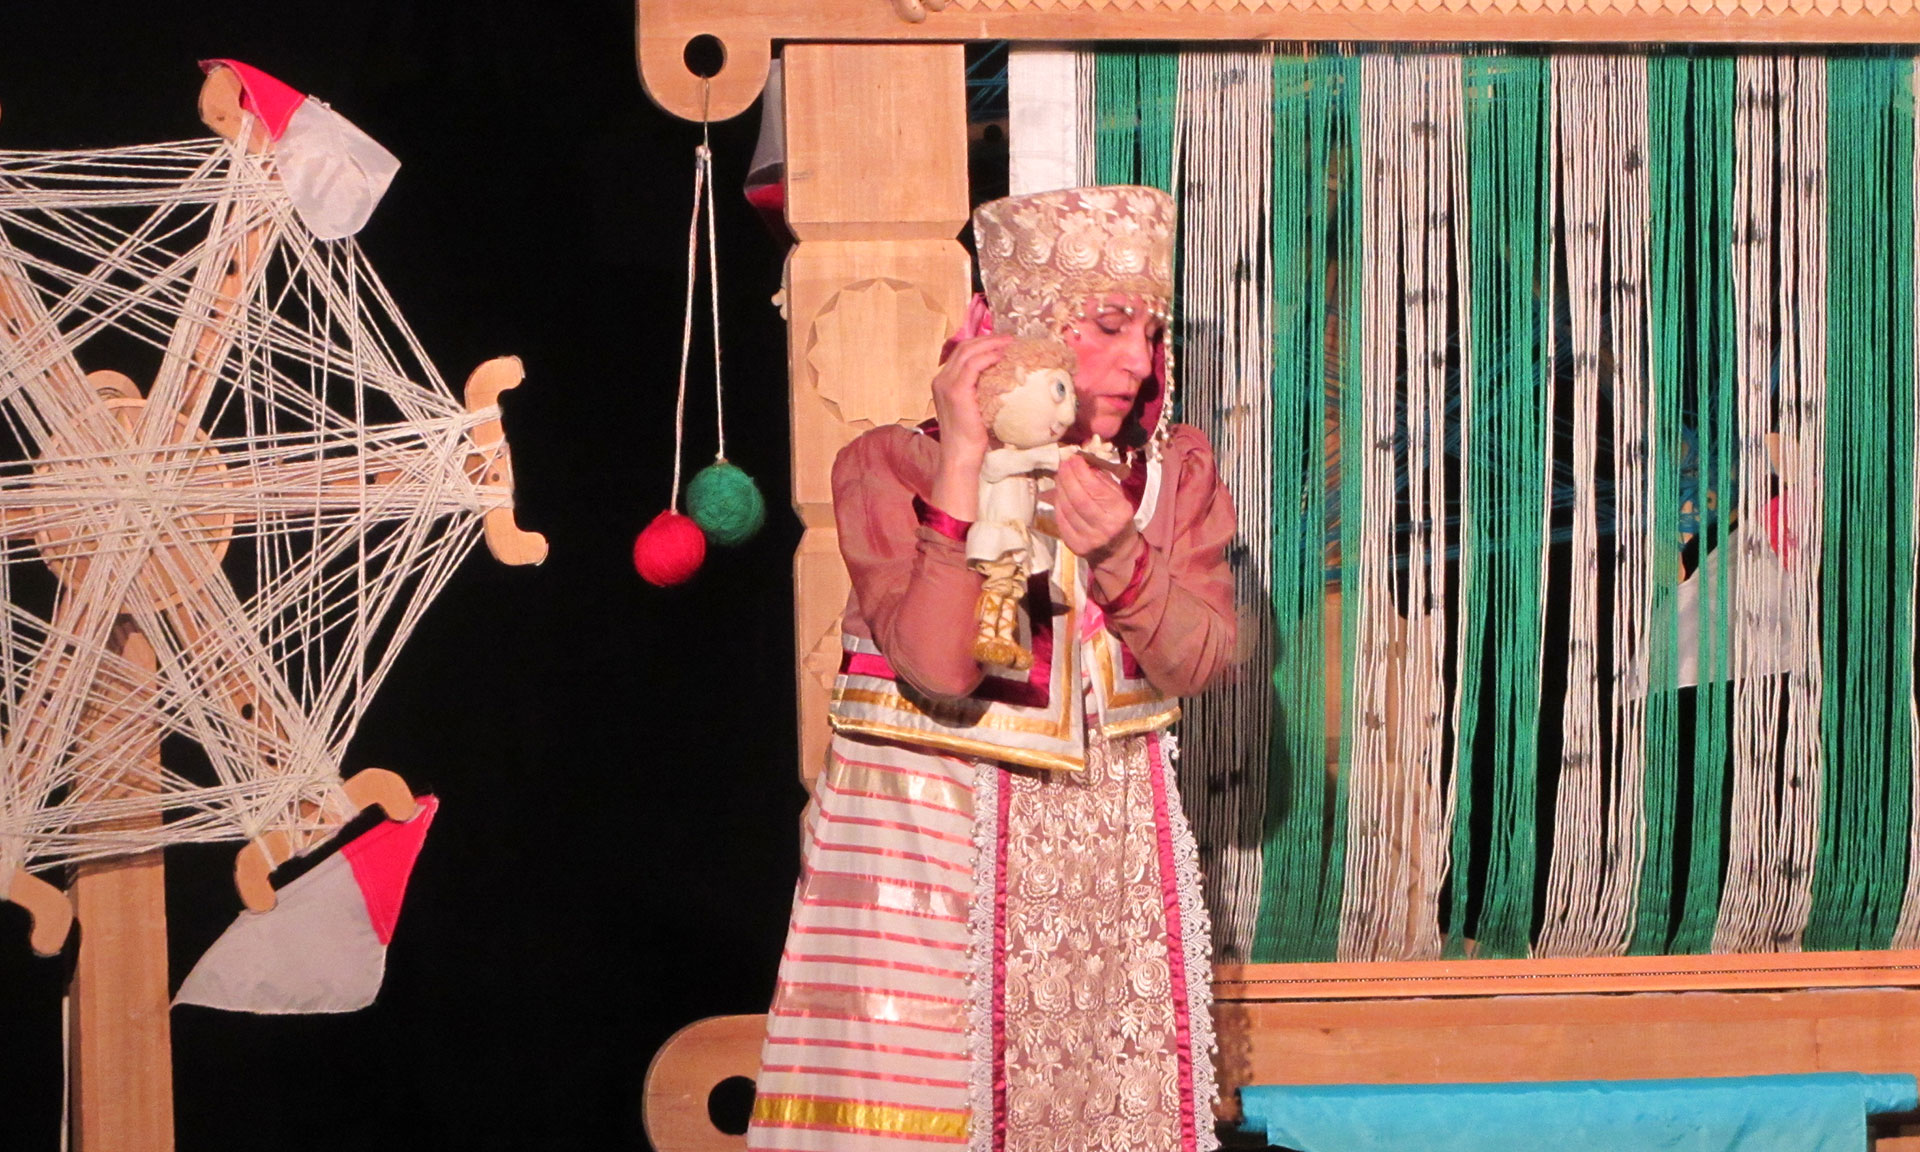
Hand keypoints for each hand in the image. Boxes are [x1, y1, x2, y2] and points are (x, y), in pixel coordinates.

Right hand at [928, 335, 1011, 518]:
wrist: (960, 456)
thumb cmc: (970, 437)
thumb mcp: (974, 407)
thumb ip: (979, 391)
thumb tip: (1002, 380)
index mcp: (943, 382)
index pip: (961, 353)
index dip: (981, 344)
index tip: (1001, 343)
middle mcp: (940, 380)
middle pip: (963, 347)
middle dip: (987, 339)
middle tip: (1009, 339)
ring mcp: (946, 384)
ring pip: (967, 352)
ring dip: (990, 344)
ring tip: (1009, 344)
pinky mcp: (956, 391)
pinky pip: (973, 365)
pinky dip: (988, 357)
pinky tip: (1001, 357)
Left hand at [1052, 453, 1138, 563]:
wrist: (1117, 552)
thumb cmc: (1118, 519)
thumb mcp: (1119, 498)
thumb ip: (1103, 481)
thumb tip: (1084, 464)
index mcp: (1120, 513)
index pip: (1096, 490)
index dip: (1081, 472)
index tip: (1074, 458)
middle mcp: (1105, 527)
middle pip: (1079, 499)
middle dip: (1068, 477)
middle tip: (1063, 463)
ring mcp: (1089, 539)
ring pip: (1067, 509)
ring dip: (1060, 488)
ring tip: (1060, 475)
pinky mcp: (1075, 546)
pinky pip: (1061, 520)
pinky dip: (1058, 504)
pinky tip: (1059, 493)